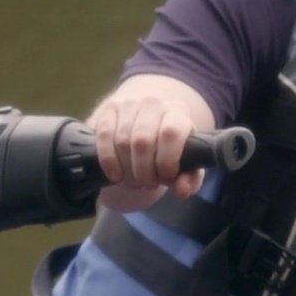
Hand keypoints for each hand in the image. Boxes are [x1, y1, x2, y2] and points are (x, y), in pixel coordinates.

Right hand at [91, 93, 204, 211]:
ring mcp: (129, 105)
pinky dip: (109, 161)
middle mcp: (154, 104)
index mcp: (178, 112)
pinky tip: (116, 175)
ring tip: (135, 180)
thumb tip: (182, 190)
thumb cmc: (168, 152)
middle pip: (143, 141)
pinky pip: (105, 136)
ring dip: (127, 169)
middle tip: (148, 183)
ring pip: (122, 141)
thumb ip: (190, 179)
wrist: (142, 135)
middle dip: (144, 171)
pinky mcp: (109, 110)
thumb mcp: (184, 167)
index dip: (166, 160)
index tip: (166, 178)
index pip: (171, 132)